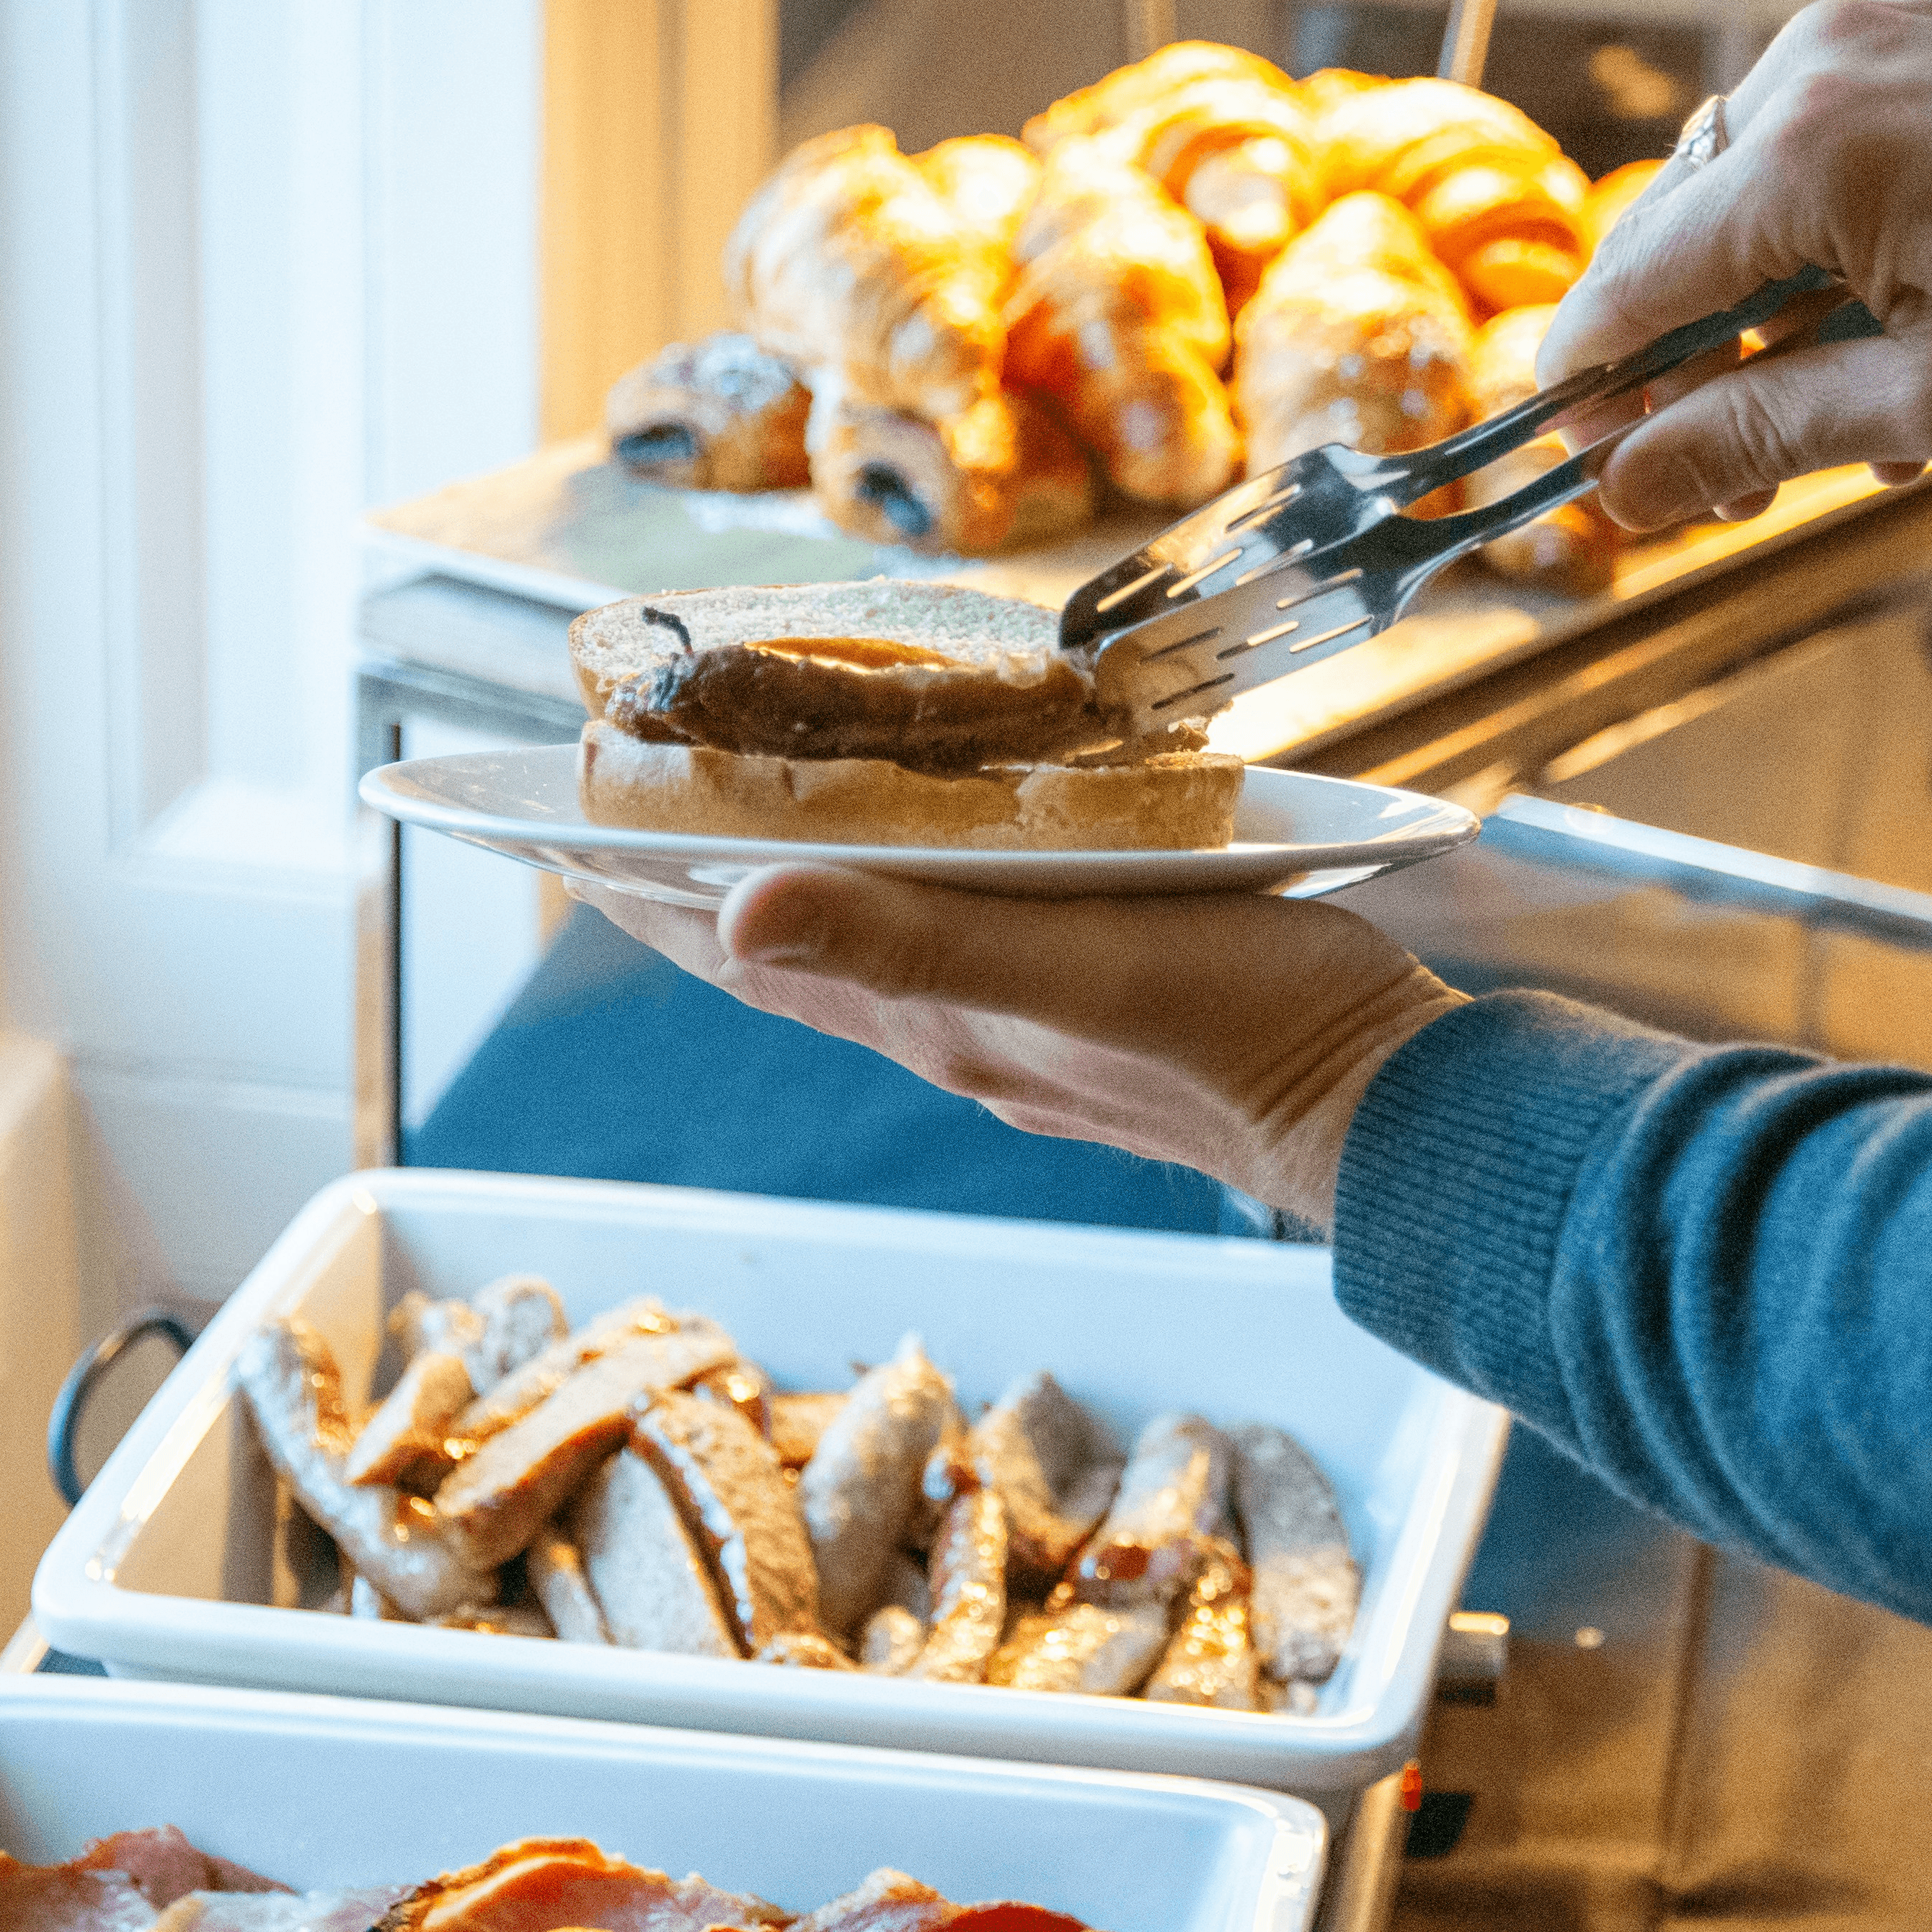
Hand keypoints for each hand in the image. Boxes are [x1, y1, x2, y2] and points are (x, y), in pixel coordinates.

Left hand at [572, 867, 1471, 1224]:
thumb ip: (912, 937)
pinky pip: (944, 955)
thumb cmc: (1254, 1026)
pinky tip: (907, 881)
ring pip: (857, 956)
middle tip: (591, 814)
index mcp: (933, 1015)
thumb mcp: (1079, 959)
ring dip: (775, 891)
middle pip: (778, 951)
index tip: (542, 820)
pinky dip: (886, 905)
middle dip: (678, 883)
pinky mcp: (1088, 1016)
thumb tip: (737, 911)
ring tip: (711, 838)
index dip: (636, 882)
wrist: (1389, 1117)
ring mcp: (1019, 1033)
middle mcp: (955, 1032)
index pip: (737, 943)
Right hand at [1542, 0, 1931, 529]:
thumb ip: (1762, 435)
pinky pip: (1839, 121)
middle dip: (1687, 357)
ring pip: (1754, 175)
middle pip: (1683, 225)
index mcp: (1818, 150)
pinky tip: (1902, 293)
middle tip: (1726, 474)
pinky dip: (1841, 213)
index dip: (1594, 389)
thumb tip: (1627, 491)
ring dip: (1769, 290)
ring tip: (1849, 394)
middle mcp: (1831, 57)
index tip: (1586, 464)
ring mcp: (1889, 19)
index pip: (1634, 281)